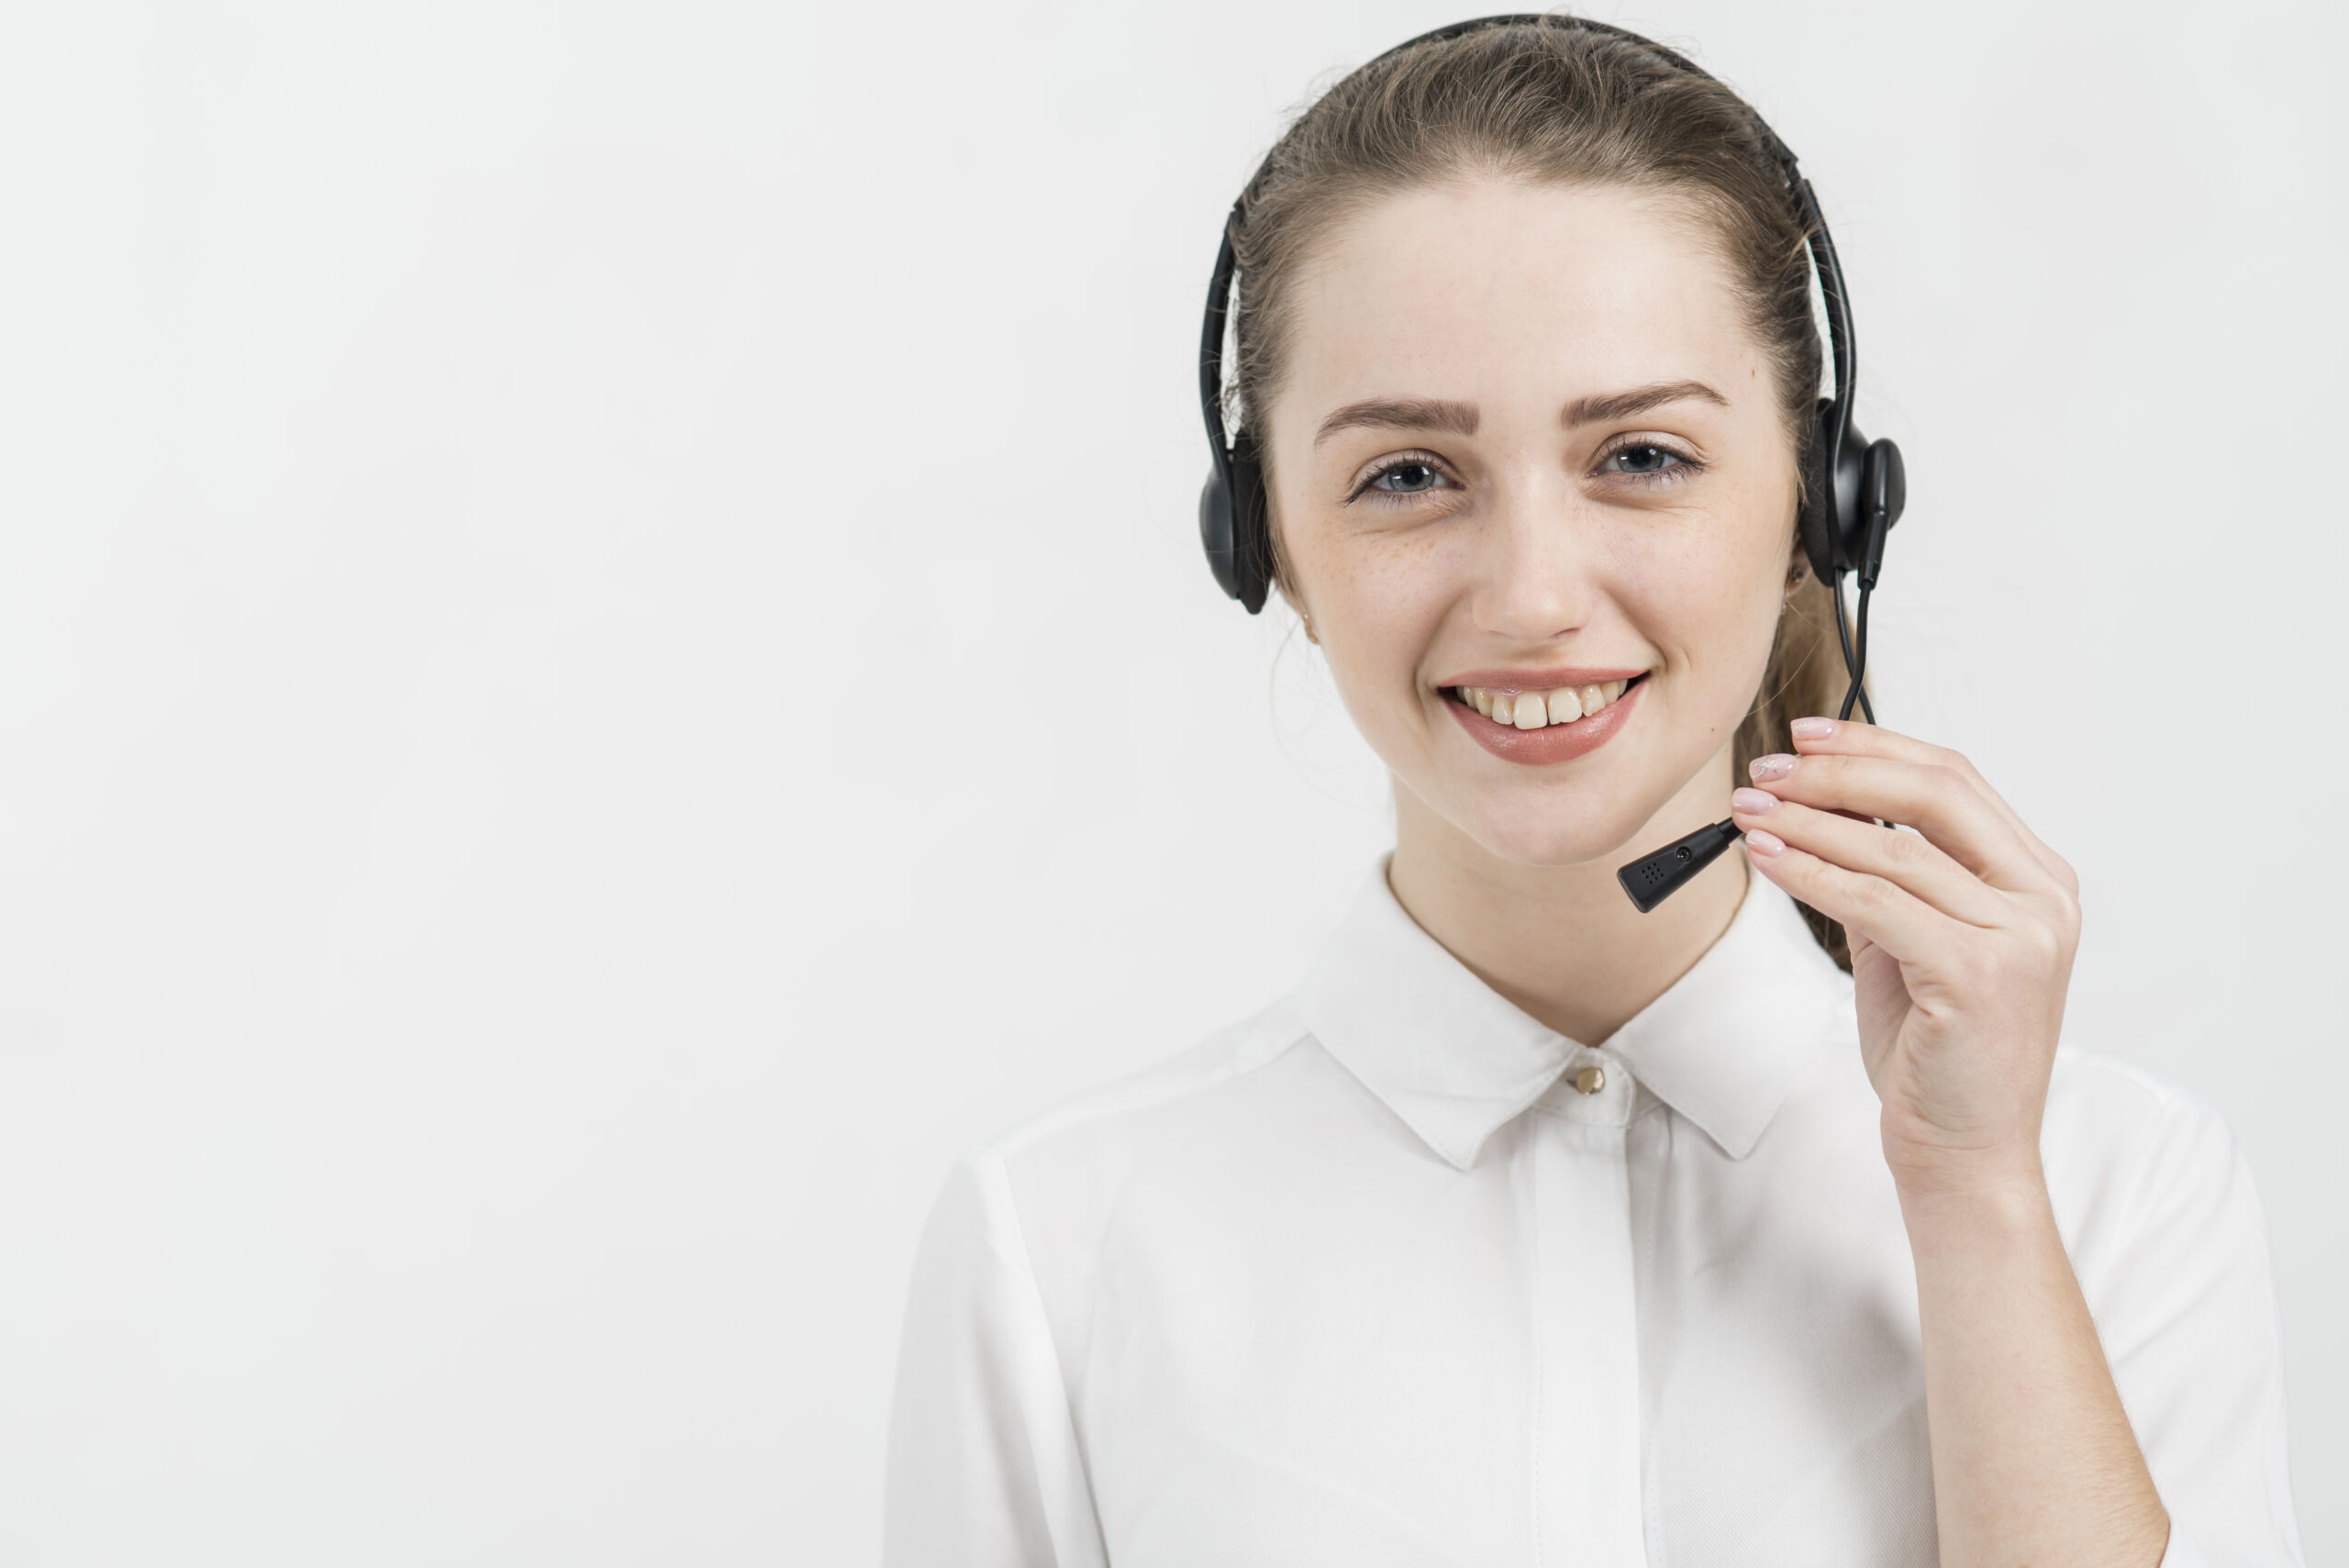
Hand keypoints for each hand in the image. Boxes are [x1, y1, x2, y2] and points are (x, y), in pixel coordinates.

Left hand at [1728, 718, 2081, 1196]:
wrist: (1967, 1152)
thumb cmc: (1936, 1052)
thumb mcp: (1909, 943)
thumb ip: (1883, 876)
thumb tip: (1813, 805)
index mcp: (2038, 880)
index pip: (1954, 780)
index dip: (1874, 747)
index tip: (1805, 738)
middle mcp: (2044, 898)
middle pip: (1935, 793)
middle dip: (1840, 771)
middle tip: (1768, 769)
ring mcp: (2022, 935)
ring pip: (1896, 848)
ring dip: (1809, 822)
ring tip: (1748, 811)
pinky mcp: (1981, 973)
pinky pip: (1876, 902)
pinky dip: (1812, 873)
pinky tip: (1766, 858)